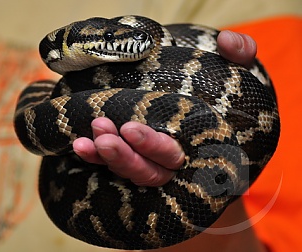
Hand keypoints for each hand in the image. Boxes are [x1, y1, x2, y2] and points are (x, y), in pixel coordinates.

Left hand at [73, 31, 256, 186]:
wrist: (207, 100)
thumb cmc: (220, 87)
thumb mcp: (233, 68)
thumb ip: (240, 54)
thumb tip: (227, 41)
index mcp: (200, 143)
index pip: (178, 155)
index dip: (154, 146)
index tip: (130, 128)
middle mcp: (177, 160)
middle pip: (151, 171)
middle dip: (125, 156)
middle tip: (103, 131)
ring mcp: (154, 162)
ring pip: (132, 172)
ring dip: (107, 158)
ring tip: (87, 139)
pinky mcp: (135, 158)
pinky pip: (114, 167)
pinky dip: (96, 159)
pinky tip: (81, 145)